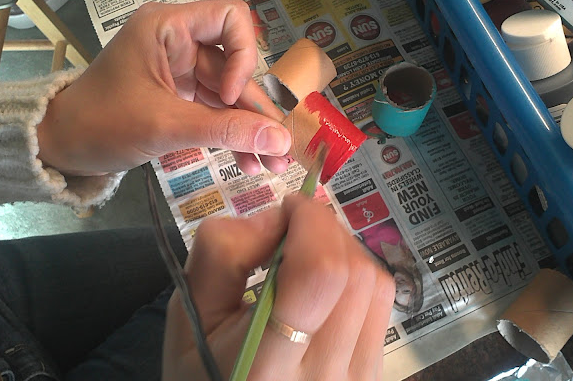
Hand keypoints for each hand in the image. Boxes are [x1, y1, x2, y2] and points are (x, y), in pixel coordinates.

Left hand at [37, 0, 290, 175]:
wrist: (59, 147)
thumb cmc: (102, 124)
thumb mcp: (165, 126)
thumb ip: (225, 130)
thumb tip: (282, 140)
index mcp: (168, 28)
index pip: (231, 18)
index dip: (243, 55)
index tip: (228, 96)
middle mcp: (179, 44)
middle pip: (235, 68)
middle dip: (257, 111)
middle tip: (280, 149)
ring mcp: (180, 72)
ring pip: (229, 95)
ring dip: (249, 129)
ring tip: (271, 164)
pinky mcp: (178, 98)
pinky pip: (215, 112)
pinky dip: (230, 135)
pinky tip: (247, 162)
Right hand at [163, 195, 394, 379]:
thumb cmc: (206, 369)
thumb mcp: (191, 311)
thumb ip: (221, 253)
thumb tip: (277, 218)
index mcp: (266, 364)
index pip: (320, 274)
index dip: (312, 223)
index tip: (288, 208)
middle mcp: (323, 375)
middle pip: (353, 272)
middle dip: (325, 229)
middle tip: (292, 229)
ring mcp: (357, 378)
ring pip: (374, 283)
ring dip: (342, 249)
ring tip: (306, 255)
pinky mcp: (374, 374)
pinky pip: (380, 304)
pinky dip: (355, 274)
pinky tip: (325, 285)